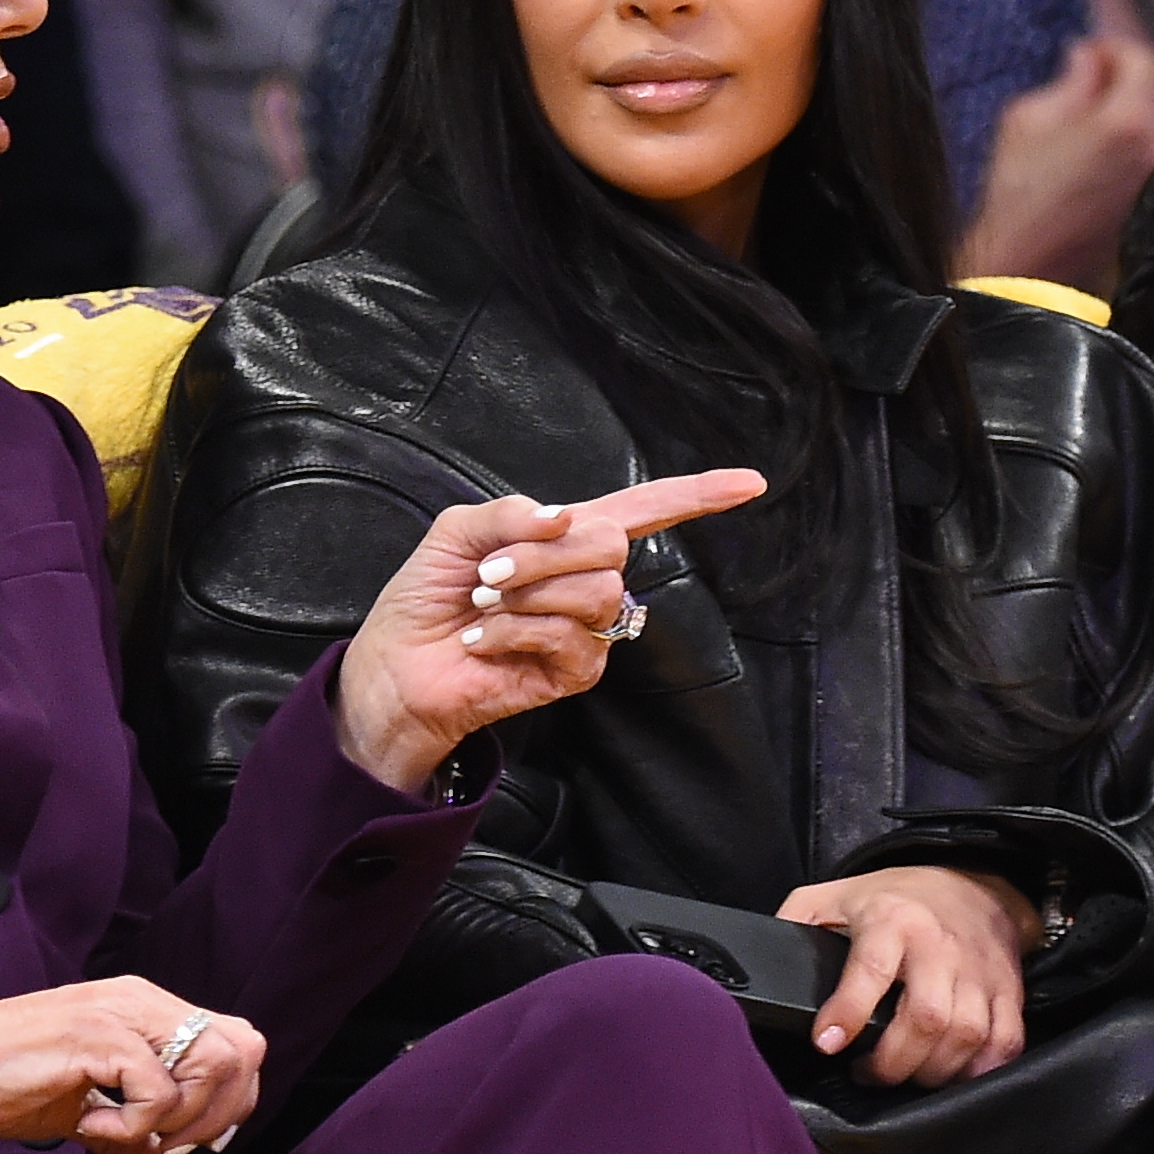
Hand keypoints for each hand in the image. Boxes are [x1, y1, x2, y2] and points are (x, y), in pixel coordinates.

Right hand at [0, 975, 264, 1153]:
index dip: (230, 1098)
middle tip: (165, 1141)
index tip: (182, 1136)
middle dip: (218, 1112)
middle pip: (243, 1048)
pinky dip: (132, 1126)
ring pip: (212, 1064)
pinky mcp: (98, 1036)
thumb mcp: (83, 1112)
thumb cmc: (8, 1082)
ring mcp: (123, 1014)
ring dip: (180, 1117)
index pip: (238, 1042)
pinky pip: (157, 1092)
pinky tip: (88, 1126)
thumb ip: (132, 1138)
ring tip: (125, 1131)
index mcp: (148, 1009)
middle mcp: (144, 1001)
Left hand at [331, 471, 768, 794]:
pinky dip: (513, 632)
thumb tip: (564, 517)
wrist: (400, 666)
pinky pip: (570, 637)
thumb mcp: (458, 532)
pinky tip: (484, 641)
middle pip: (612, 545)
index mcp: (568, 538)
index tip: (752, 482)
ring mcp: (588, 628)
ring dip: (525, 596)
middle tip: (487, 576)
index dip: (699, 494)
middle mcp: (587, 579)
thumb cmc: (427, 598)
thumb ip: (510, 513)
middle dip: (542, 556)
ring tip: (484, 609)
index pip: (646, 508)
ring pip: (594, 591)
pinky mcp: (577, 671)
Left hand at [782, 866, 1037, 1087]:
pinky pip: (1004, 1043)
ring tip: (902, 1075)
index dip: (848, 1011)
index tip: (828, 1043)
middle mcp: (940, 948)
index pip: (871, 970)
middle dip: (892, 1062)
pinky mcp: (1009, 992)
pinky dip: (979, 1071)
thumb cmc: (898, 896)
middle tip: (865, 1073)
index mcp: (893, 920)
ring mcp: (980, 973)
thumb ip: (797, 922)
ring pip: (965, 1036)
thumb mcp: (836, 893)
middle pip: (925, 1018)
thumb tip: (761, 961)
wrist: (976, 881)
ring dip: (930, 1073)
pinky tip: (950, 1074)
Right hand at [958, 34, 1153, 289]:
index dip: (1116, 48)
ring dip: (1133, 108)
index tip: (1092, 50)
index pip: (1143, 60)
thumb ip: (1070, 80)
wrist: (1024, 260)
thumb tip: (1088, 56)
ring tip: (1094, 114)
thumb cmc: (1016, 189)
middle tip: (1090, 78)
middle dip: (1125, 78)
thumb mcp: (1029, 117)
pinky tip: (1104, 146)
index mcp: (1128, 118)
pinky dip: (1136, 138)